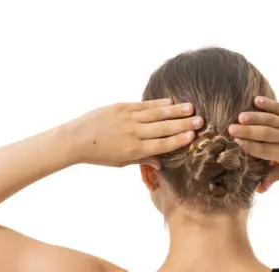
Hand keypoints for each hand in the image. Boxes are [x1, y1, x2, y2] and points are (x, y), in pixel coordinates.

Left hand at [64, 98, 202, 168]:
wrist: (77, 139)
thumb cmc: (100, 154)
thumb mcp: (122, 162)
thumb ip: (142, 160)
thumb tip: (161, 163)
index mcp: (135, 151)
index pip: (162, 145)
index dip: (178, 140)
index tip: (193, 137)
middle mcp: (134, 134)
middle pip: (164, 128)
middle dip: (183, 125)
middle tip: (200, 120)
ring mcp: (128, 119)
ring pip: (156, 114)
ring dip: (175, 111)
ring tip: (191, 108)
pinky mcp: (121, 107)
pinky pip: (144, 105)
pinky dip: (158, 103)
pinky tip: (170, 102)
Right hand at [228, 96, 278, 180]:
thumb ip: (277, 175)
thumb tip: (260, 189)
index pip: (264, 150)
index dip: (250, 146)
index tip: (237, 143)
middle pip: (264, 134)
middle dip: (246, 132)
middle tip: (230, 129)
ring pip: (269, 119)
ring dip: (253, 117)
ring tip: (239, 117)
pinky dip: (268, 104)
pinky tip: (256, 101)